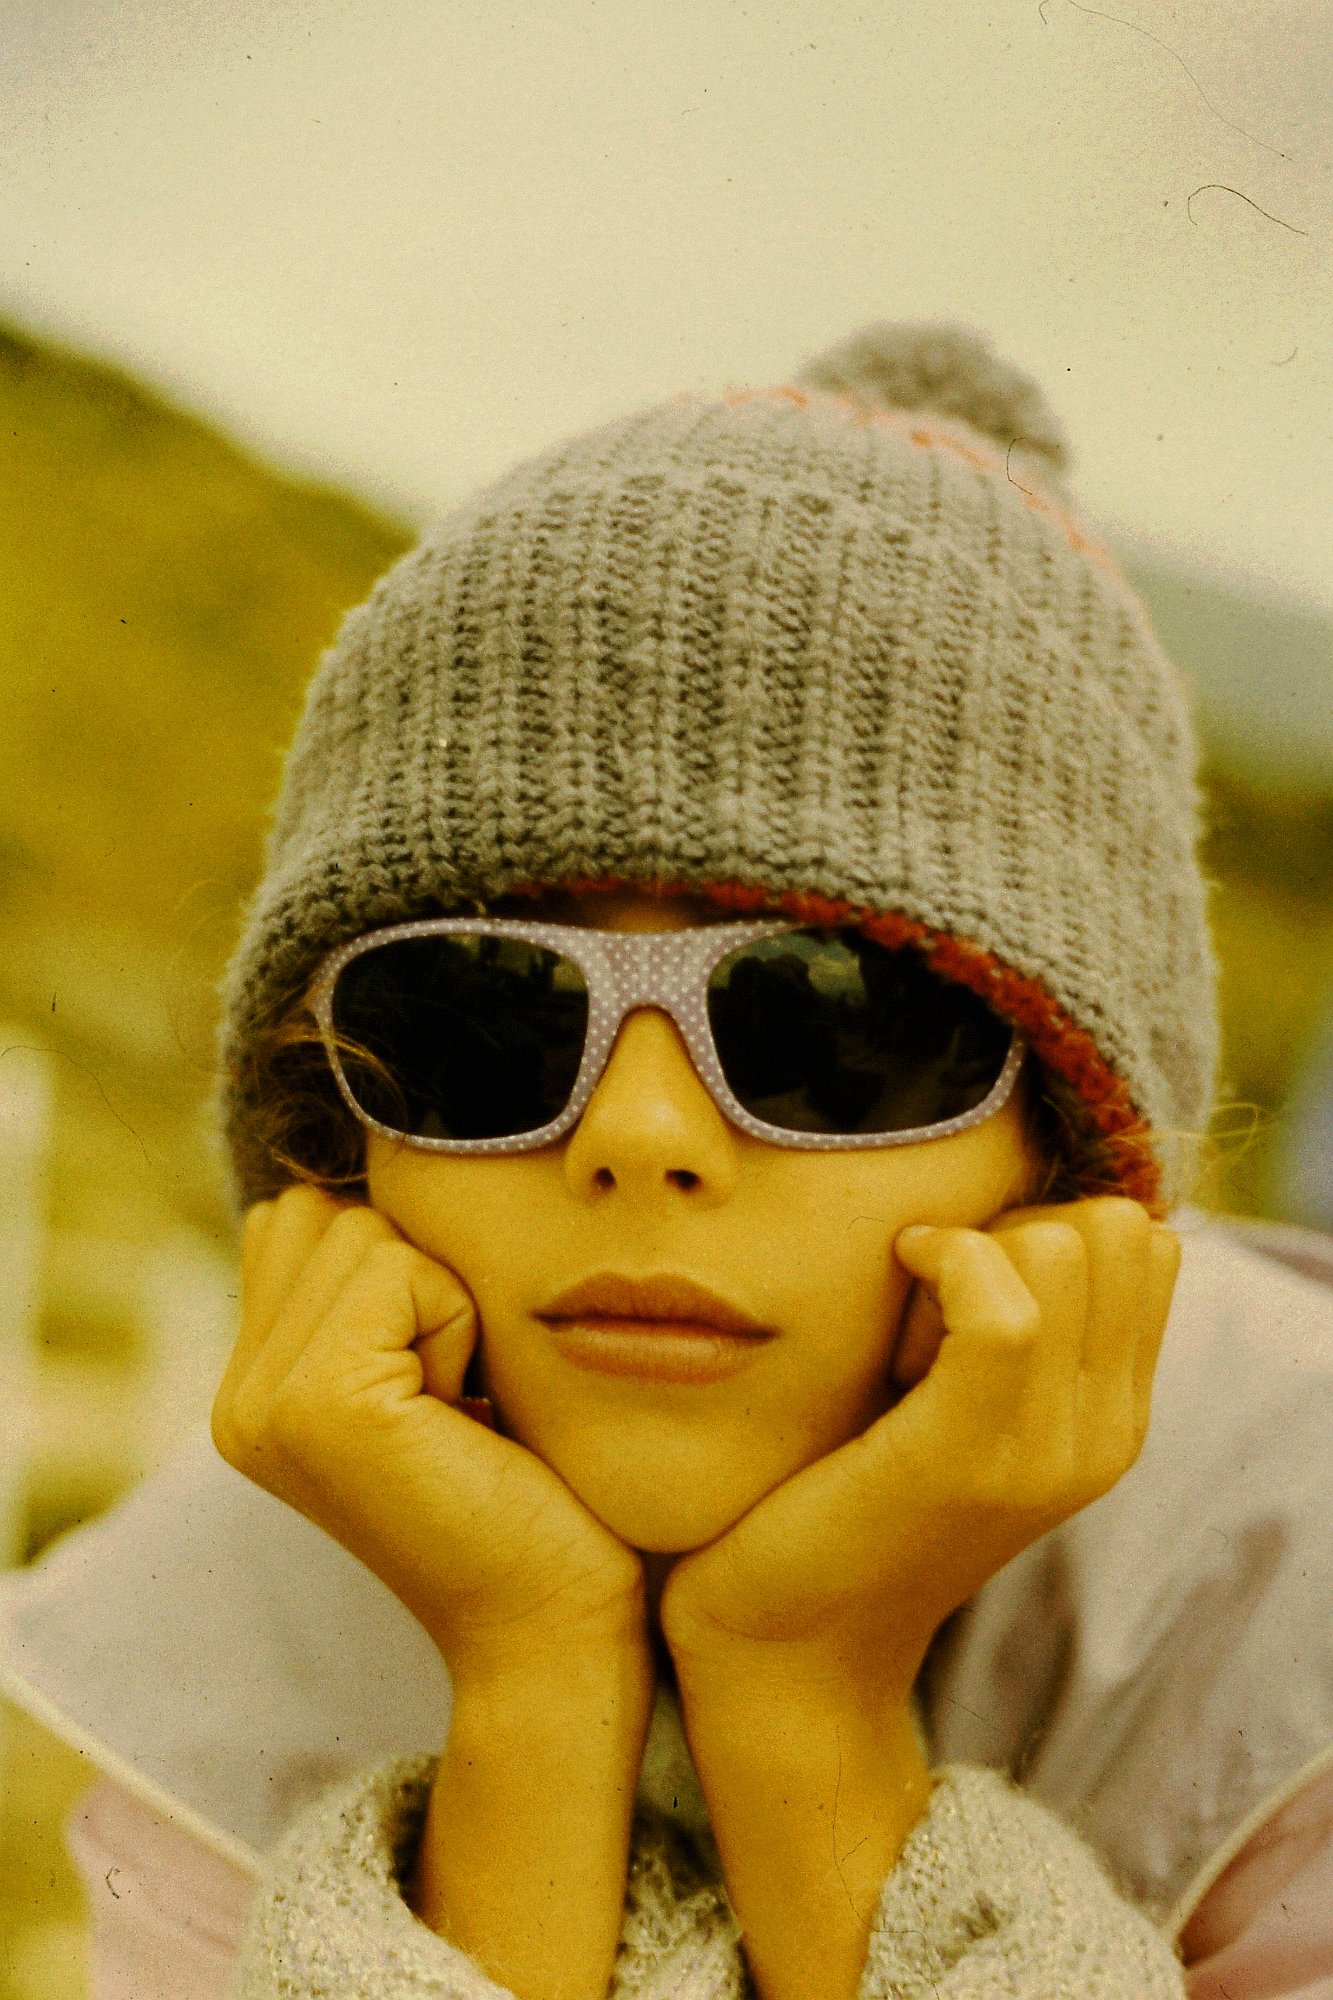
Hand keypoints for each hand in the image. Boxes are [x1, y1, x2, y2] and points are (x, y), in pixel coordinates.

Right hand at [212, 1186, 646, 1683]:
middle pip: (331, 1212)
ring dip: (445, 1298)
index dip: (401, 1266)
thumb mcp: (430, 1369)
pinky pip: (400, 1270)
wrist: (554, 1624)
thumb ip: (370, 1287)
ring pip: (366, 1230)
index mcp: (254, 1388)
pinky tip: (467, 1414)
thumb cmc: (526, 1489)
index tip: (441, 1377)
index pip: (305, 1218)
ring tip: (459, 1407)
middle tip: (454, 1396)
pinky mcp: (320, 1406)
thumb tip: (371, 1164)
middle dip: (419, 1275)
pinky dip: (458, 1321)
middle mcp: (238, 1399)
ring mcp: (265, 1404)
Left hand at [661, 1197, 1179, 1694]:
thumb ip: (1010, 1323)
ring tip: (906, 1323)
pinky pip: (1002, 1305)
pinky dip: (942, 1261)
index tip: (962, 1284)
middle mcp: (1105, 1435)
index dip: (1048, 1224)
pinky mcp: (968, 1458)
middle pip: (1114, 1228)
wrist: (789, 1643)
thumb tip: (1001, 1212)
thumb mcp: (955, 1403)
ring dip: (969, 1251)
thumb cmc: (843, 1494)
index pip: (1143, 1242)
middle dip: (1013, 1229)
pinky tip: (894, 1287)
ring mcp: (1047, 1450)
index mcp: (1112, 1417)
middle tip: (931, 1304)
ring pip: (1063, 1248)